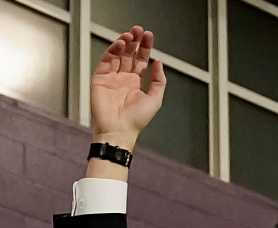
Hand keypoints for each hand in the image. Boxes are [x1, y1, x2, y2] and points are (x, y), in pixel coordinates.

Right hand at [91, 24, 165, 150]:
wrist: (119, 130)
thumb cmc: (136, 120)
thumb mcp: (155, 99)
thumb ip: (159, 80)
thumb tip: (159, 63)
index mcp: (135, 82)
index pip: (140, 60)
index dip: (145, 48)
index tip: (149, 36)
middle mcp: (123, 78)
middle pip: (129, 54)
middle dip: (134, 41)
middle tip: (139, 30)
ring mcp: (111, 77)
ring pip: (117, 55)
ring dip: (123, 43)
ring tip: (130, 35)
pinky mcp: (100, 78)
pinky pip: (106, 60)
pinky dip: (112, 51)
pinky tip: (120, 44)